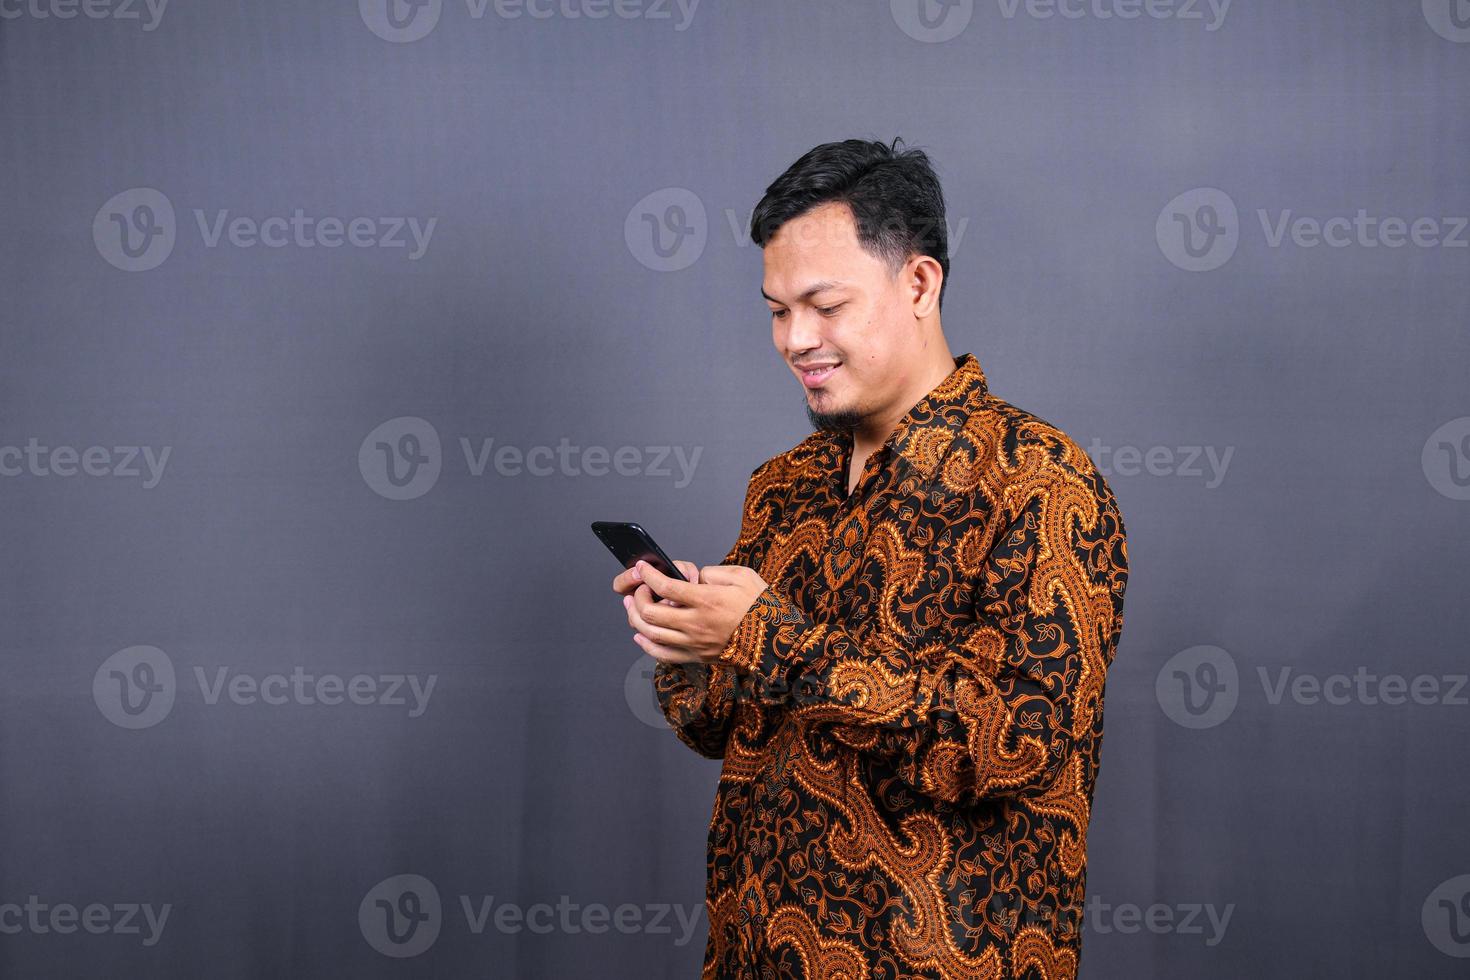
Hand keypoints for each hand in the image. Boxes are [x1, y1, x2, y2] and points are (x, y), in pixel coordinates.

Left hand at [619, 560, 768, 663]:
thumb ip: (713, 573)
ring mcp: (695, 644)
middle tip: (639, 588)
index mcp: (707, 600)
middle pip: (651, 613)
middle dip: (638, 598)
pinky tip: (641, 636)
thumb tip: (694, 578)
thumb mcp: (741, 576)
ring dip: (635, 619)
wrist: (777, 641)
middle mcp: (696, 624)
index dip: (648, 574)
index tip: (642, 567)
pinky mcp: (697, 658)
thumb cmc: (761, 606)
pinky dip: (647, 645)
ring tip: (632, 607)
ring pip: (651, 635)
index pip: (666, 586)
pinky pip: (663, 655)